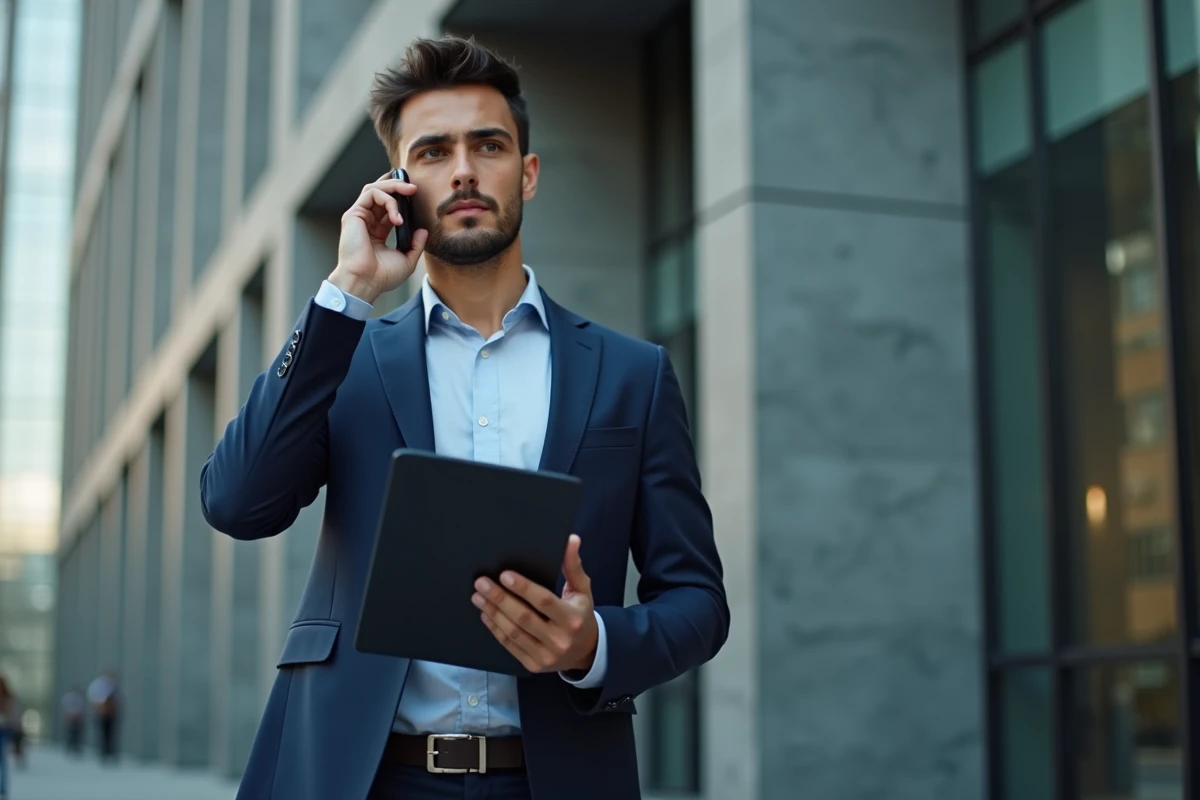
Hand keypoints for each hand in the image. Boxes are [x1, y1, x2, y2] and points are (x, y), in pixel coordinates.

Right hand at [330, 171, 428, 303]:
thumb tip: (423, 230)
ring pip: (374, 188)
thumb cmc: (381, 277)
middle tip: (415, 189)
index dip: (401, 198)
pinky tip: (398, 218)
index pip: (388, 206)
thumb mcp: (407, 260)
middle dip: (398, 186)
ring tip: (410, 191)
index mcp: (377, 231)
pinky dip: (388, 200)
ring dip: (394, 187)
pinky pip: (371, 194)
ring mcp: (359, 217)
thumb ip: (416, 244)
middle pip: (380, 193)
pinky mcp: (353, 215)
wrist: (365, 283)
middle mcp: (366, 222)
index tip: (416, 196)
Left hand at [473, 534, 598, 673]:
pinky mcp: (533, 665)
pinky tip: (486, 614)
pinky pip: (510, 646)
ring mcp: (545, 655)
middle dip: (500, 599)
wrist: (585, 652)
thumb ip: (573, 566)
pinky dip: (495, 629)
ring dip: (493, 613)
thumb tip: (571, 539)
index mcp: (572, 619)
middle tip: (481, 583)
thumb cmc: (581, 614)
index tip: (504, 575)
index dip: (524, 588)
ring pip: (513, 633)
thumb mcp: (582, 590)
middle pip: (524, 618)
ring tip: (478, 597)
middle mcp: (559, 640)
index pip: (544, 602)